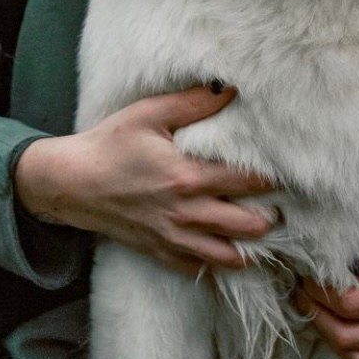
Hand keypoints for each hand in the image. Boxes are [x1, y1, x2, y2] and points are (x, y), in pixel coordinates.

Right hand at [14, 85, 274, 273]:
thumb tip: (230, 89)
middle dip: (271, 216)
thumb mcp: (148, 114)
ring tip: (260, 230)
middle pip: (250, 226)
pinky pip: (200, 270)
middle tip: (279, 202)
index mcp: (188, 176)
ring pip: (230, 256)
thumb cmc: (109, 144)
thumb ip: (192, 103)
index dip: (273, 176)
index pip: (248, 181)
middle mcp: (187, 213)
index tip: (286, 169)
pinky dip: (217, 264)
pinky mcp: (161, 251)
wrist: (71, 183)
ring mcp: (174, 237)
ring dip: (251, 246)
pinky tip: (228, 251)